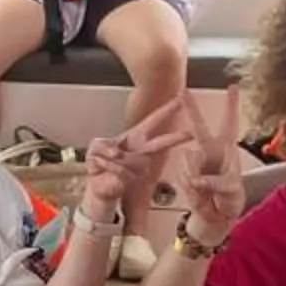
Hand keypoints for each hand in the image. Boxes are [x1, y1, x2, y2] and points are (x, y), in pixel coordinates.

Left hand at [78, 98, 196, 219]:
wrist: (97, 184)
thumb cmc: (99, 162)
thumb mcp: (96, 146)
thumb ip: (104, 145)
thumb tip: (116, 153)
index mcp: (135, 137)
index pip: (153, 121)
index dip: (165, 111)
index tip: (179, 101)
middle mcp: (142, 151)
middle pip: (162, 143)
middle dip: (176, 138)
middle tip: (189, 134)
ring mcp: (140, 167)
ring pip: (129, 158)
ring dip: (109, 156)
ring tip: (102, 157)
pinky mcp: (133, 179)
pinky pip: (120, 169)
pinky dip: (106, 165)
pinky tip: (101, 163)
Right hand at [176, 84, 247, 241]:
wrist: (216, 216)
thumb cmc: (230, 199)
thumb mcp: (229, 190)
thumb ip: (214, 183)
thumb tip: (196, 180)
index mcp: (226, 150)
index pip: (230, 124)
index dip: (231, 106)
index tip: (232, 87)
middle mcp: (209, 151)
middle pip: (199, 127)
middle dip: (192, 109)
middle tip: (184, 92)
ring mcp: (196, 162)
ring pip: (187, 162)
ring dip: (195, 178)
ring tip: (207, 191)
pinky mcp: (185, 173)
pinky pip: (182, 176)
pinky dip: (190, 188)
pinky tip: (198, 193)